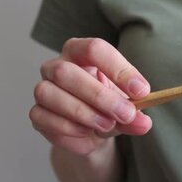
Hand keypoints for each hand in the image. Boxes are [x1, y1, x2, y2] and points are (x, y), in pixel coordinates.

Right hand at [29, 38, 151, 154]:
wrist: (94, 131)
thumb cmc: (110, 107)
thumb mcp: (128, 109)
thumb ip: (136, 114)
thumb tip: (143, 122)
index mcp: (82, 53)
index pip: (94, 49)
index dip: (118, 69)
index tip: (141, 91)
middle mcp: (58, 66)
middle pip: (67, 72)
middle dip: (100, 96)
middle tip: (126, 114)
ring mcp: (44, 89)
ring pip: (49, 94)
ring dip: (84, 113)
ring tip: (108, 125)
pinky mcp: (37, 113)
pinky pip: (43, 117)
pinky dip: (69, 128)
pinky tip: (87, 132)